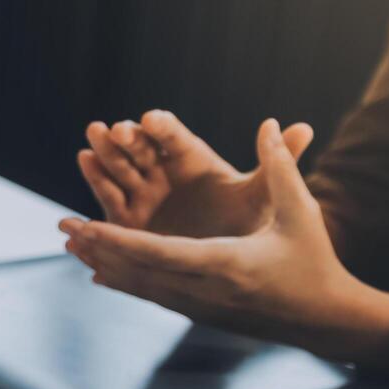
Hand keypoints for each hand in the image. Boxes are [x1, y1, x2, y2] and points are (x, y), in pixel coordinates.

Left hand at [61, 119, 388, 372]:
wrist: (322, 319)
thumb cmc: (314, 261)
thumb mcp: (301, 211)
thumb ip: (281, 167)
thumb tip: (271, 124)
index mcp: (225, 263)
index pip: (159, 253)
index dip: (119, 242)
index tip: (87, 227)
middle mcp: (204, 290)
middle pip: (138, 271)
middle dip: (98, 248)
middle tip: (63, 227)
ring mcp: (198, 306)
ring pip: (139, 286)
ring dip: (103, 264)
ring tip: (70, 244)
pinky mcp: (198, 313)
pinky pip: (151, 296)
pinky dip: (122, 282)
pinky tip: (96, 274)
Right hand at [78, 109, 312, 236]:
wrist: (237, 267)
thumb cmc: (252, 226)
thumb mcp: (266, 195)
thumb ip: (279, 162)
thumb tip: (304, 126)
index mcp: (195, 162)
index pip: (174, 139)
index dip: (162, 128)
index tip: (150, 121)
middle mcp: (166, 173)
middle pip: (141, 148)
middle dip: (127, 137)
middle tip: (114, 128)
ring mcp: (144, 195)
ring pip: (121, 166)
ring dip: (106, 149)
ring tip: (92, 135)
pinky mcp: (128, 219)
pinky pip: (109, 195)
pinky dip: (95, 175)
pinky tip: (84, 158)